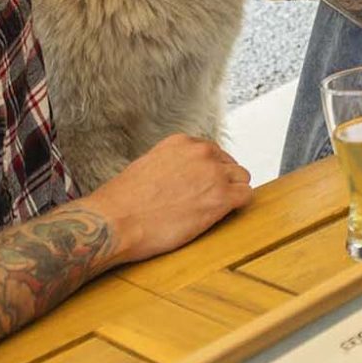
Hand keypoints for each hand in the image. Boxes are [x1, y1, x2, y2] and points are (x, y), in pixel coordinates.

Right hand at [78, 133, 251, 265]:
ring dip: (232, 194)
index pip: (212, 152)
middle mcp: (201, 152)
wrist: (116, 220)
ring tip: (213, 210)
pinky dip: (237, 207)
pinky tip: (220, 216)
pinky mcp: (221, 198)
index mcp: (182, 142)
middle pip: (229, 165)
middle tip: (206, 202)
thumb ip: (172, 165)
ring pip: (242, 179)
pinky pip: (245, 196)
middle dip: (222, 182)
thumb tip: (183, 178)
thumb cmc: (124, 202)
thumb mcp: (147, 166)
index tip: (202, 187)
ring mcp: (214, 173)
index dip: (209, 172)